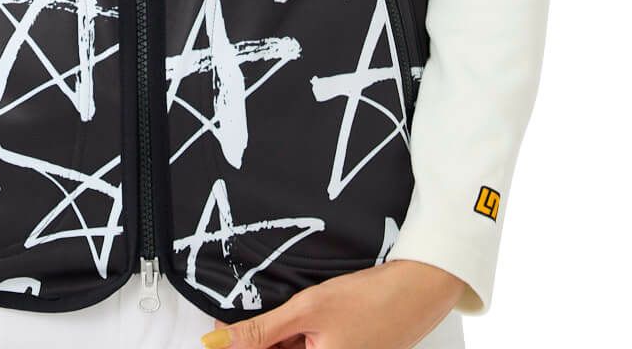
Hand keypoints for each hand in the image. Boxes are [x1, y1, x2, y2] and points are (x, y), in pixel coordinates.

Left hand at [200, 260, 465, 348]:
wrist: (416, 291)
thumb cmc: (368, 300)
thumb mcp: (307, 310)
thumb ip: (261, 331)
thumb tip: (218, 343)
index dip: (238, 345)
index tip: (218, 330)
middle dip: (259, 340)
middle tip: (247, 316)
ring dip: (278, 337)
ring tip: (290, 312)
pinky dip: (296, 336)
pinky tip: (300, 317)